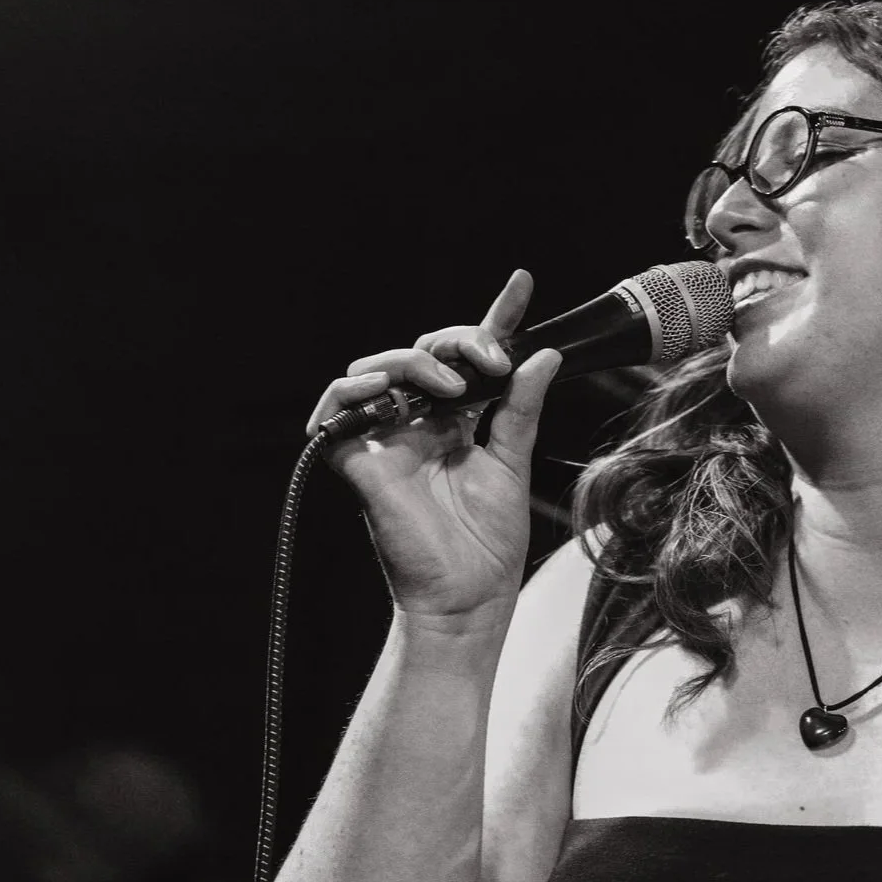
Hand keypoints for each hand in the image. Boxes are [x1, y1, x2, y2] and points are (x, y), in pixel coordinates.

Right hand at [308, 269, 560, 624]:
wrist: (469, 598)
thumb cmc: (489, 545)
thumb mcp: (512, 463)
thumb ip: (521, 408)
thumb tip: (544, 355)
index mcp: (456, 421)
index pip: (470, 357)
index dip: (492, 318)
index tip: (522, 283)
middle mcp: (417, 422)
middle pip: (425, 351)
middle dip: (460, 342)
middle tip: (493, 361)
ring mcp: (385, 438)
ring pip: (378, 368)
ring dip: (417, 361)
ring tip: (456, 384)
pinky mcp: (357, 460)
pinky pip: (337, 408)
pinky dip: (355, 389)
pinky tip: (392, 391)